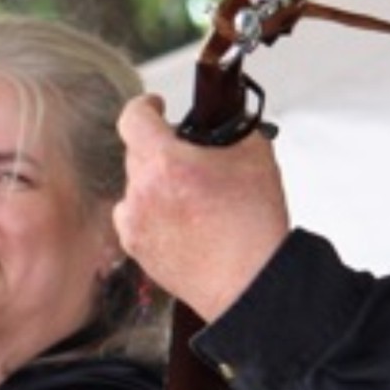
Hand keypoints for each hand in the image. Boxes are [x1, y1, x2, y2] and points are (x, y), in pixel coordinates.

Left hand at [114, 94, 289, 320]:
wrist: (249, 283)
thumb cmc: (253, 228)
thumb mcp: (255, 155)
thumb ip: (230, 128)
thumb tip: (221, 120)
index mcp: (165, 162)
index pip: (133, 117)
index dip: (146, 106)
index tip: (156, 107)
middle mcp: (141, 191)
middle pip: (137, 152)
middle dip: (161, 149)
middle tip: (190, 159)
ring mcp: (134, 222)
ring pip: (136, 186)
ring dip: (155, 183)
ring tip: (189, 197)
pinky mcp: (135, 248)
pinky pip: (134, 217)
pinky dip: (151, 213)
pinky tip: (180, 221)